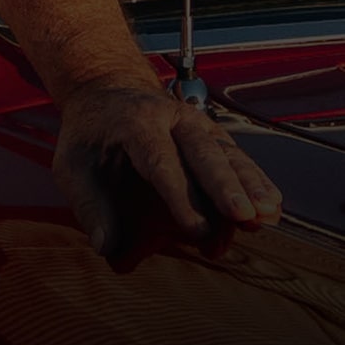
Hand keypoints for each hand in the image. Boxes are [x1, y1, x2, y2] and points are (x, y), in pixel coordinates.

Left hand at [53, 78, 282, 259]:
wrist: (107, 94)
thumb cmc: (89, 138)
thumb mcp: (71, 167)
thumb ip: (89, 208)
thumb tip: (107, 250)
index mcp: (134, 123)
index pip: (159, 160)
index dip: (179, 196)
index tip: (196, 229)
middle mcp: (171, 117)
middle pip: (203, 151)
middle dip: (225, 186)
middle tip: (243, 216)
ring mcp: (196, 123)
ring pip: (227, 153)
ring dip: (249, 184)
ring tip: (267, 215)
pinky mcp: (211, 134)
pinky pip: (237, 156)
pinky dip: (256, 180)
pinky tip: (273, 206)